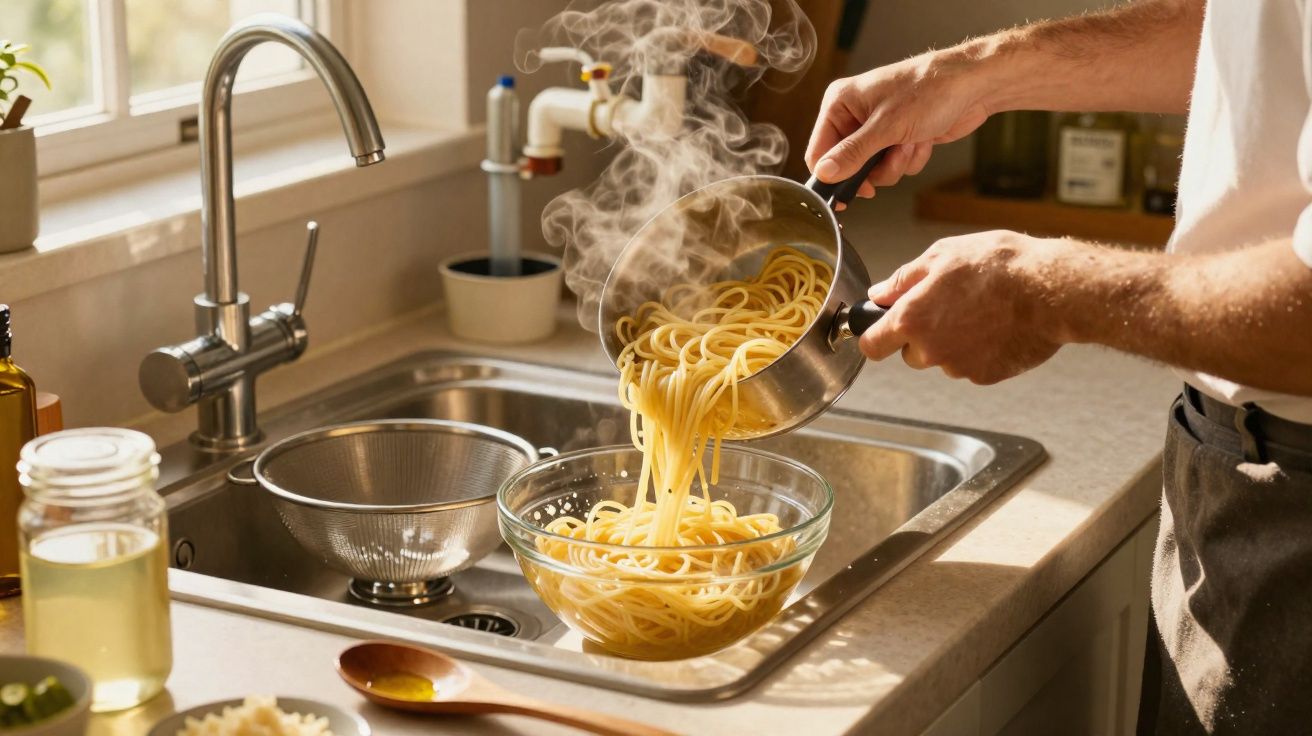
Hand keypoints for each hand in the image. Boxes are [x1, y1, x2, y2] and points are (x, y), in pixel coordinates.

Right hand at [805, 50, 992, 199]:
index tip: (848, 194)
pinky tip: (923, 139)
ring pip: (874, 171)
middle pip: (848, 165)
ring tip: (912, 140)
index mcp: (840, 103)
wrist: (973, 86)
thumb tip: (824, 173)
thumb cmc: (930, 89)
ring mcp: (877, 128)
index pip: (818, 151)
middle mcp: (855, 115)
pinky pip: (895, 167)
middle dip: (875, 168)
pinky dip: (911, 159)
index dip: (832, 175)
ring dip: (897, 164)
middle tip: (893, 156)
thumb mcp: (886, 126)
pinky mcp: (898, 138)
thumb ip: (852, 153)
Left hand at [860, 231, 1072, 384]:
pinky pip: (971, 366)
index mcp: (911, 319)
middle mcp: (930, 350)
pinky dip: (979, 351)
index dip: (874, 336)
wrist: (1051, 290)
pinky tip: (996, 326)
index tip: (880, 330)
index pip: (872, 345)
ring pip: (942, 360)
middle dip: (921, 336)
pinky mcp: (985, 376)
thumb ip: (903, 279)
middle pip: (910, 354)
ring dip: (952, 343)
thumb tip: (879, 294)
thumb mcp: (943, 255)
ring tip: (980, 312)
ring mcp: (958, 367)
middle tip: (948, 308)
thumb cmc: (1000, 266)